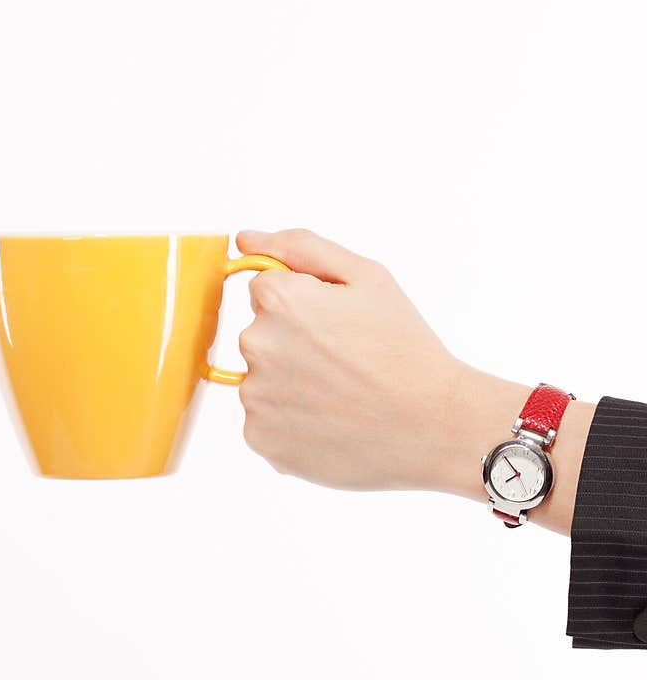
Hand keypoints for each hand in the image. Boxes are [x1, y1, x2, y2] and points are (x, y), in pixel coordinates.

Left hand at [236, 228, 532, 496]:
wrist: (434, 426)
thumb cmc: (405, 348)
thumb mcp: (367, 277)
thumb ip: (299, 248)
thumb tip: (245, 239)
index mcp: (278, 300)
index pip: (264, 292)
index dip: (304, 306)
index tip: (336, 326)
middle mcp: (255, 346)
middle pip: (260, 337)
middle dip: (292, 345)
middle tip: (344, 364)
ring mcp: (255, 399)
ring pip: (262, 383)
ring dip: (290, 387)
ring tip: (340, 398)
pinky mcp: (261, 441)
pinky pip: (265, 423)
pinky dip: (290, 425)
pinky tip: (330, 424)